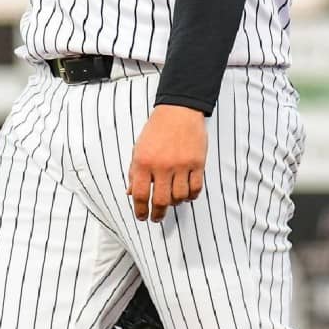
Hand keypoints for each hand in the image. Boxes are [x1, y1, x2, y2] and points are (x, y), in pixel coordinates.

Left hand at [126, 104, 206, 221]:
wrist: (178, 111)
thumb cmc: (156, 130)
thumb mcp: (138, 149)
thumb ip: (134, 172)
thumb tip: (130, 193)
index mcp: (142, 161)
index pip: (139, 194)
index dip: (140, 210)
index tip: (142, 217)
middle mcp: (161, 165)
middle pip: (160, 201)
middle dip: (157, 214)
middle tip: (156, 217)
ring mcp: (180, 165)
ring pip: (179, 198)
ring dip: (175, 203)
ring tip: (172, 200)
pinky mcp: (197, 164)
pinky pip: (195, 189)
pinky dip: (191, 196)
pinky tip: (186, 194)